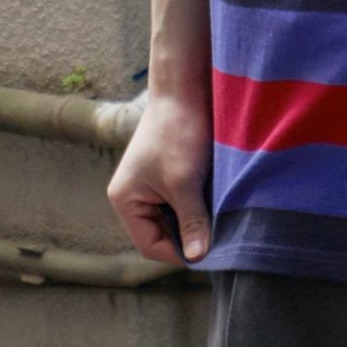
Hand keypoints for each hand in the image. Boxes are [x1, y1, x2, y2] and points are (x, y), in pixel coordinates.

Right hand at [107, 89, 212, 264]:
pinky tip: (217, 199)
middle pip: (163, 232)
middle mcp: (134, 195)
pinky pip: (184, 199)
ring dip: (197, 217)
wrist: (185, 87)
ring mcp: (152, 183)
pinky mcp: (170, 171)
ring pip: (177, 216)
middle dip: (190, 234)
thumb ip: (191, 221)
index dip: (180, 253)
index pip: (151, 246)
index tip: (211, 253)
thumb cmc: (178, 132)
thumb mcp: (185, 182)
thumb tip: (199, 258)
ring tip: (220, 215)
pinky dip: (200, 202)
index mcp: (126, 200)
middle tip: (220, 236)